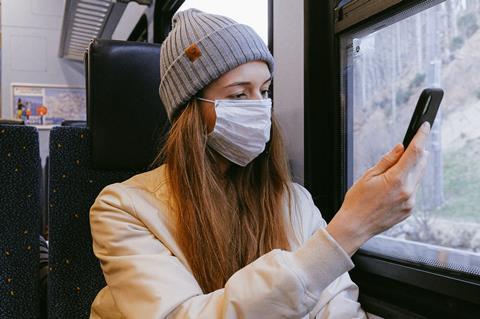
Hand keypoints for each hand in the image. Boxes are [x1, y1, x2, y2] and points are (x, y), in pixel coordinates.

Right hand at [326, 122, 430, 255]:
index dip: (421, 137)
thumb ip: (387, 161)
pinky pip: (413, 190)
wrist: (355, 226)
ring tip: (396, 168)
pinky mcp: (409, 209)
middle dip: (418, 152)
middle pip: (420, 164)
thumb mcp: (368, 176)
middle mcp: (408, 191)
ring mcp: (410, 202)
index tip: (424, 127)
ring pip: (418, 177)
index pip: (414, 152)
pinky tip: (393, 185)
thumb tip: (400, 148)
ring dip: (412, 168)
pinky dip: (408, 183)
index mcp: (396, 180)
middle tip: (411, 145)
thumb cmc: (357, 201)